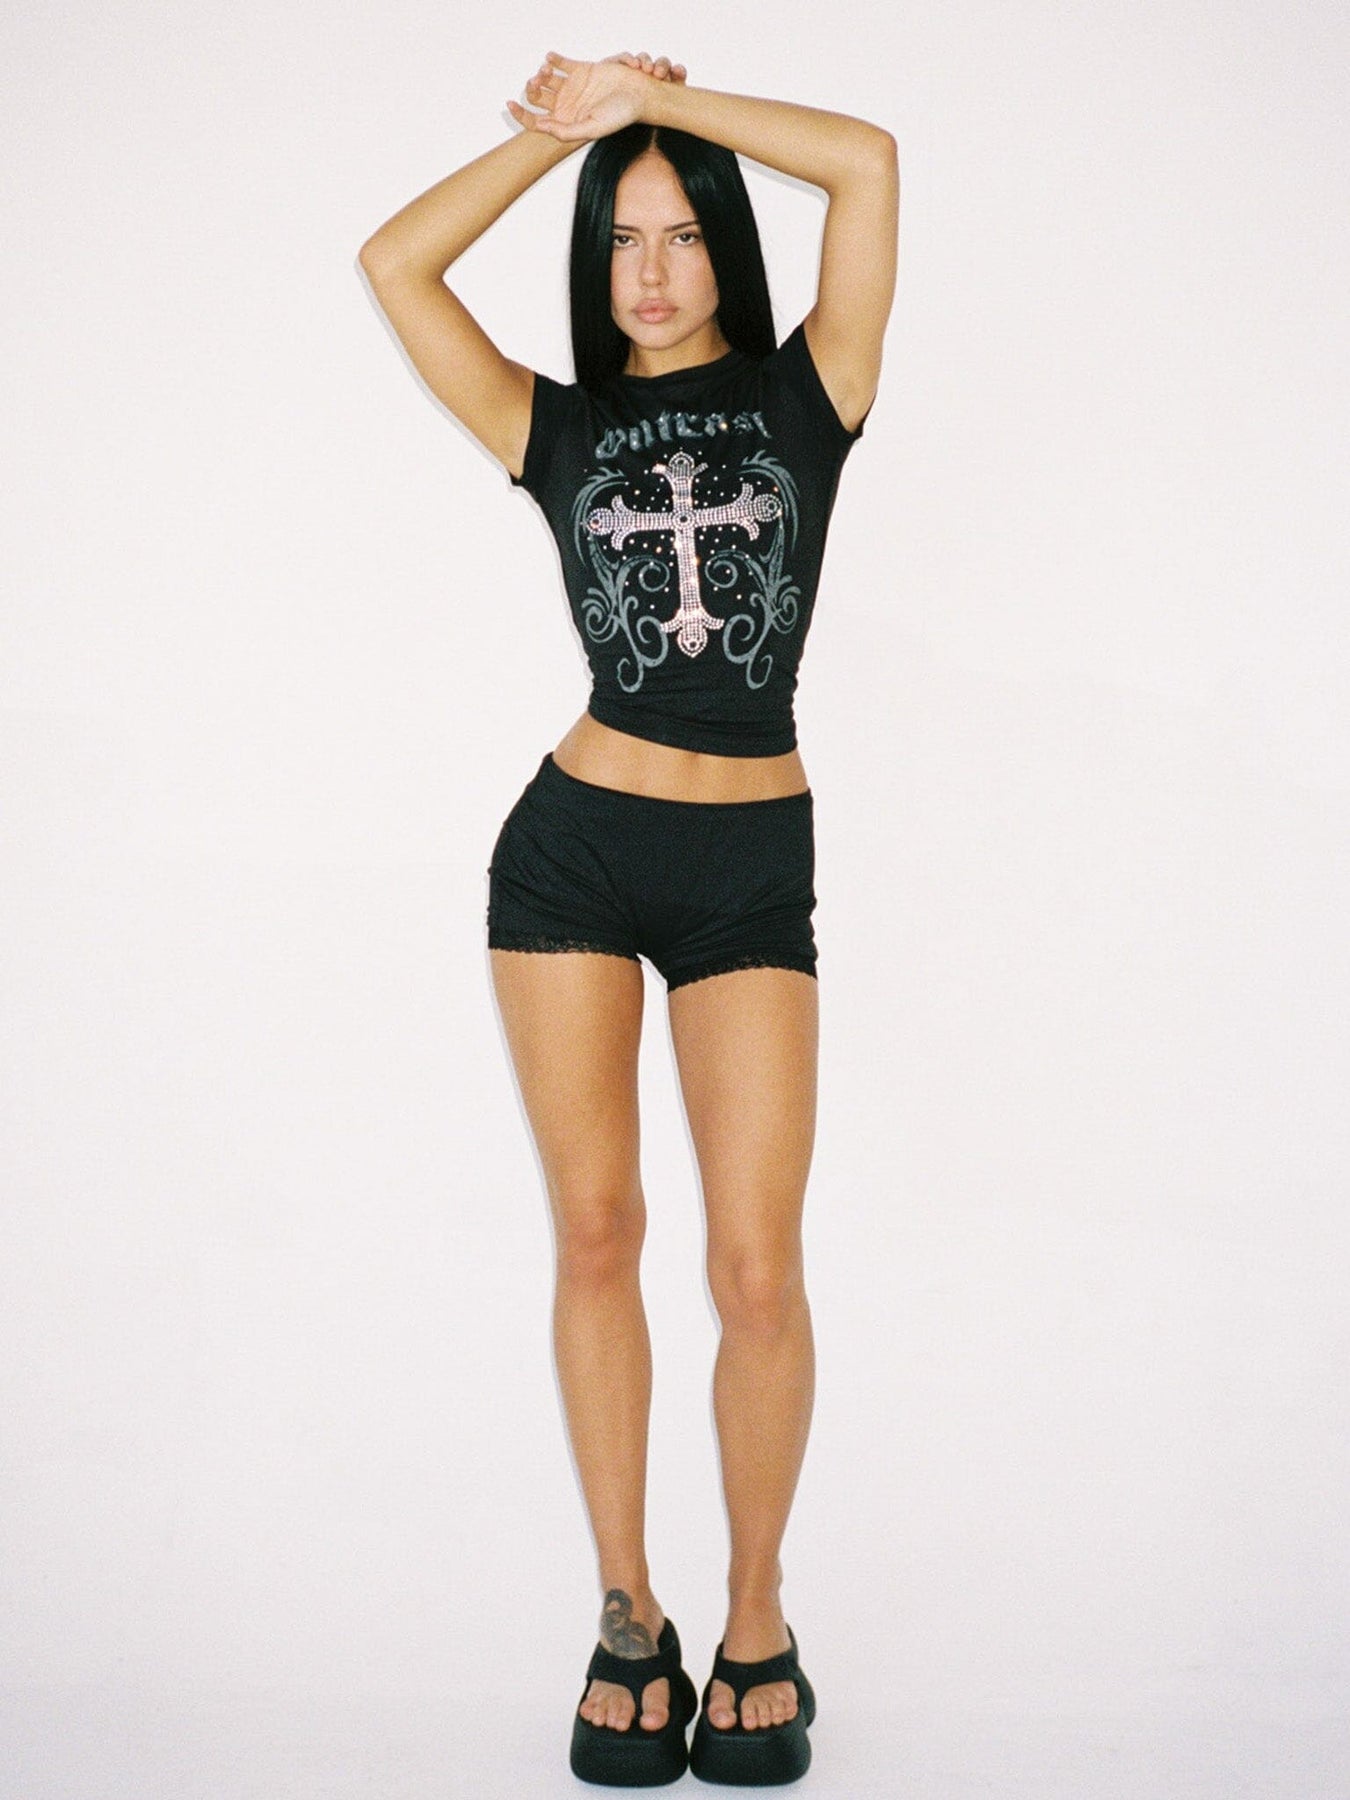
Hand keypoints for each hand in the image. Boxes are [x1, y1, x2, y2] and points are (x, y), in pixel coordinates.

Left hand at [507, 49, 686, 143]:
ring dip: (542, 73)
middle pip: (539, 98)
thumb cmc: (619, 116)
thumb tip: (542, 126)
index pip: (536, 121)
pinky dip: (553, 59)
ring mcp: (573, 87)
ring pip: (548, 79)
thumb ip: (566, 131)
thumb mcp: (591, 128)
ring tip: (545, 71)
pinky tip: (550, 58)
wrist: (640, 95)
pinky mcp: (582, 70)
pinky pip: (562, 64)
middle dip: (531, 89)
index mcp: (566, 122)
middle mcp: (567, 105)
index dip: (521, 114)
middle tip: (535, 82)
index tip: (510, 104)